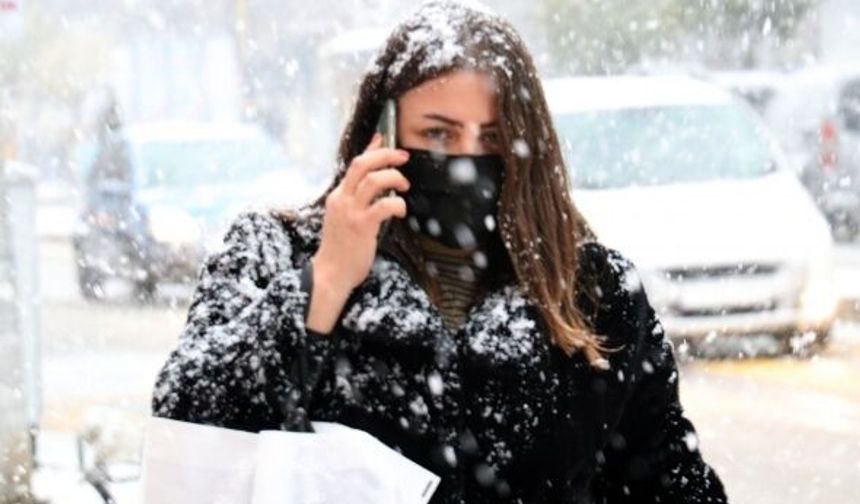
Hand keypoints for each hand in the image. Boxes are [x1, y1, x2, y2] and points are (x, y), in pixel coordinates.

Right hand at [306, 133, 410, 332]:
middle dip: (386, 156)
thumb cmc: (341, 248)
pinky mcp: (362, 225)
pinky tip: (400, 210)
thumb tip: (372, 182)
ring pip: (374, 180)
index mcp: (338, 196)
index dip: (373, 149)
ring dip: (394, 178)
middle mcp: (342, 199)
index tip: (387, 140)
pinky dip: (397, 203)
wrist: (331, 273)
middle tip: (403, 158)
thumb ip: (357, 199)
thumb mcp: (345, 217)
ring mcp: (351, 211)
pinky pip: (383, 205)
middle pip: (363, 164)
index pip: (355, 164)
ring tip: (404, 187)